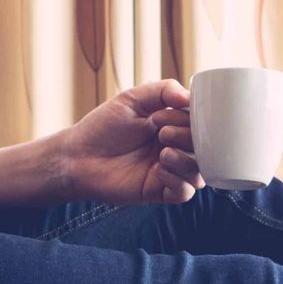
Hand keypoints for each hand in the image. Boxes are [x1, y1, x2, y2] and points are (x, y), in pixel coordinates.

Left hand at [53, 79, 203, 204]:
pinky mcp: (158, 191)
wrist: (77, 156)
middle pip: (204, 149)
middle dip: (189, 138)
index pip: (200, 124)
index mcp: (172, 126)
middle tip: (162, 132)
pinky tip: (157, 169)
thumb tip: (189, 97)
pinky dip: (178, 181)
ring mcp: (167, 171)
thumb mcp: (132, 99)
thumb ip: (162, 91)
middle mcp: (174, 149)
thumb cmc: (102, 127)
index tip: (171, 111)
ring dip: (187, 161)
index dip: (194, 118)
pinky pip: (184, 193)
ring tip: (163, 151)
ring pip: (200, 173)